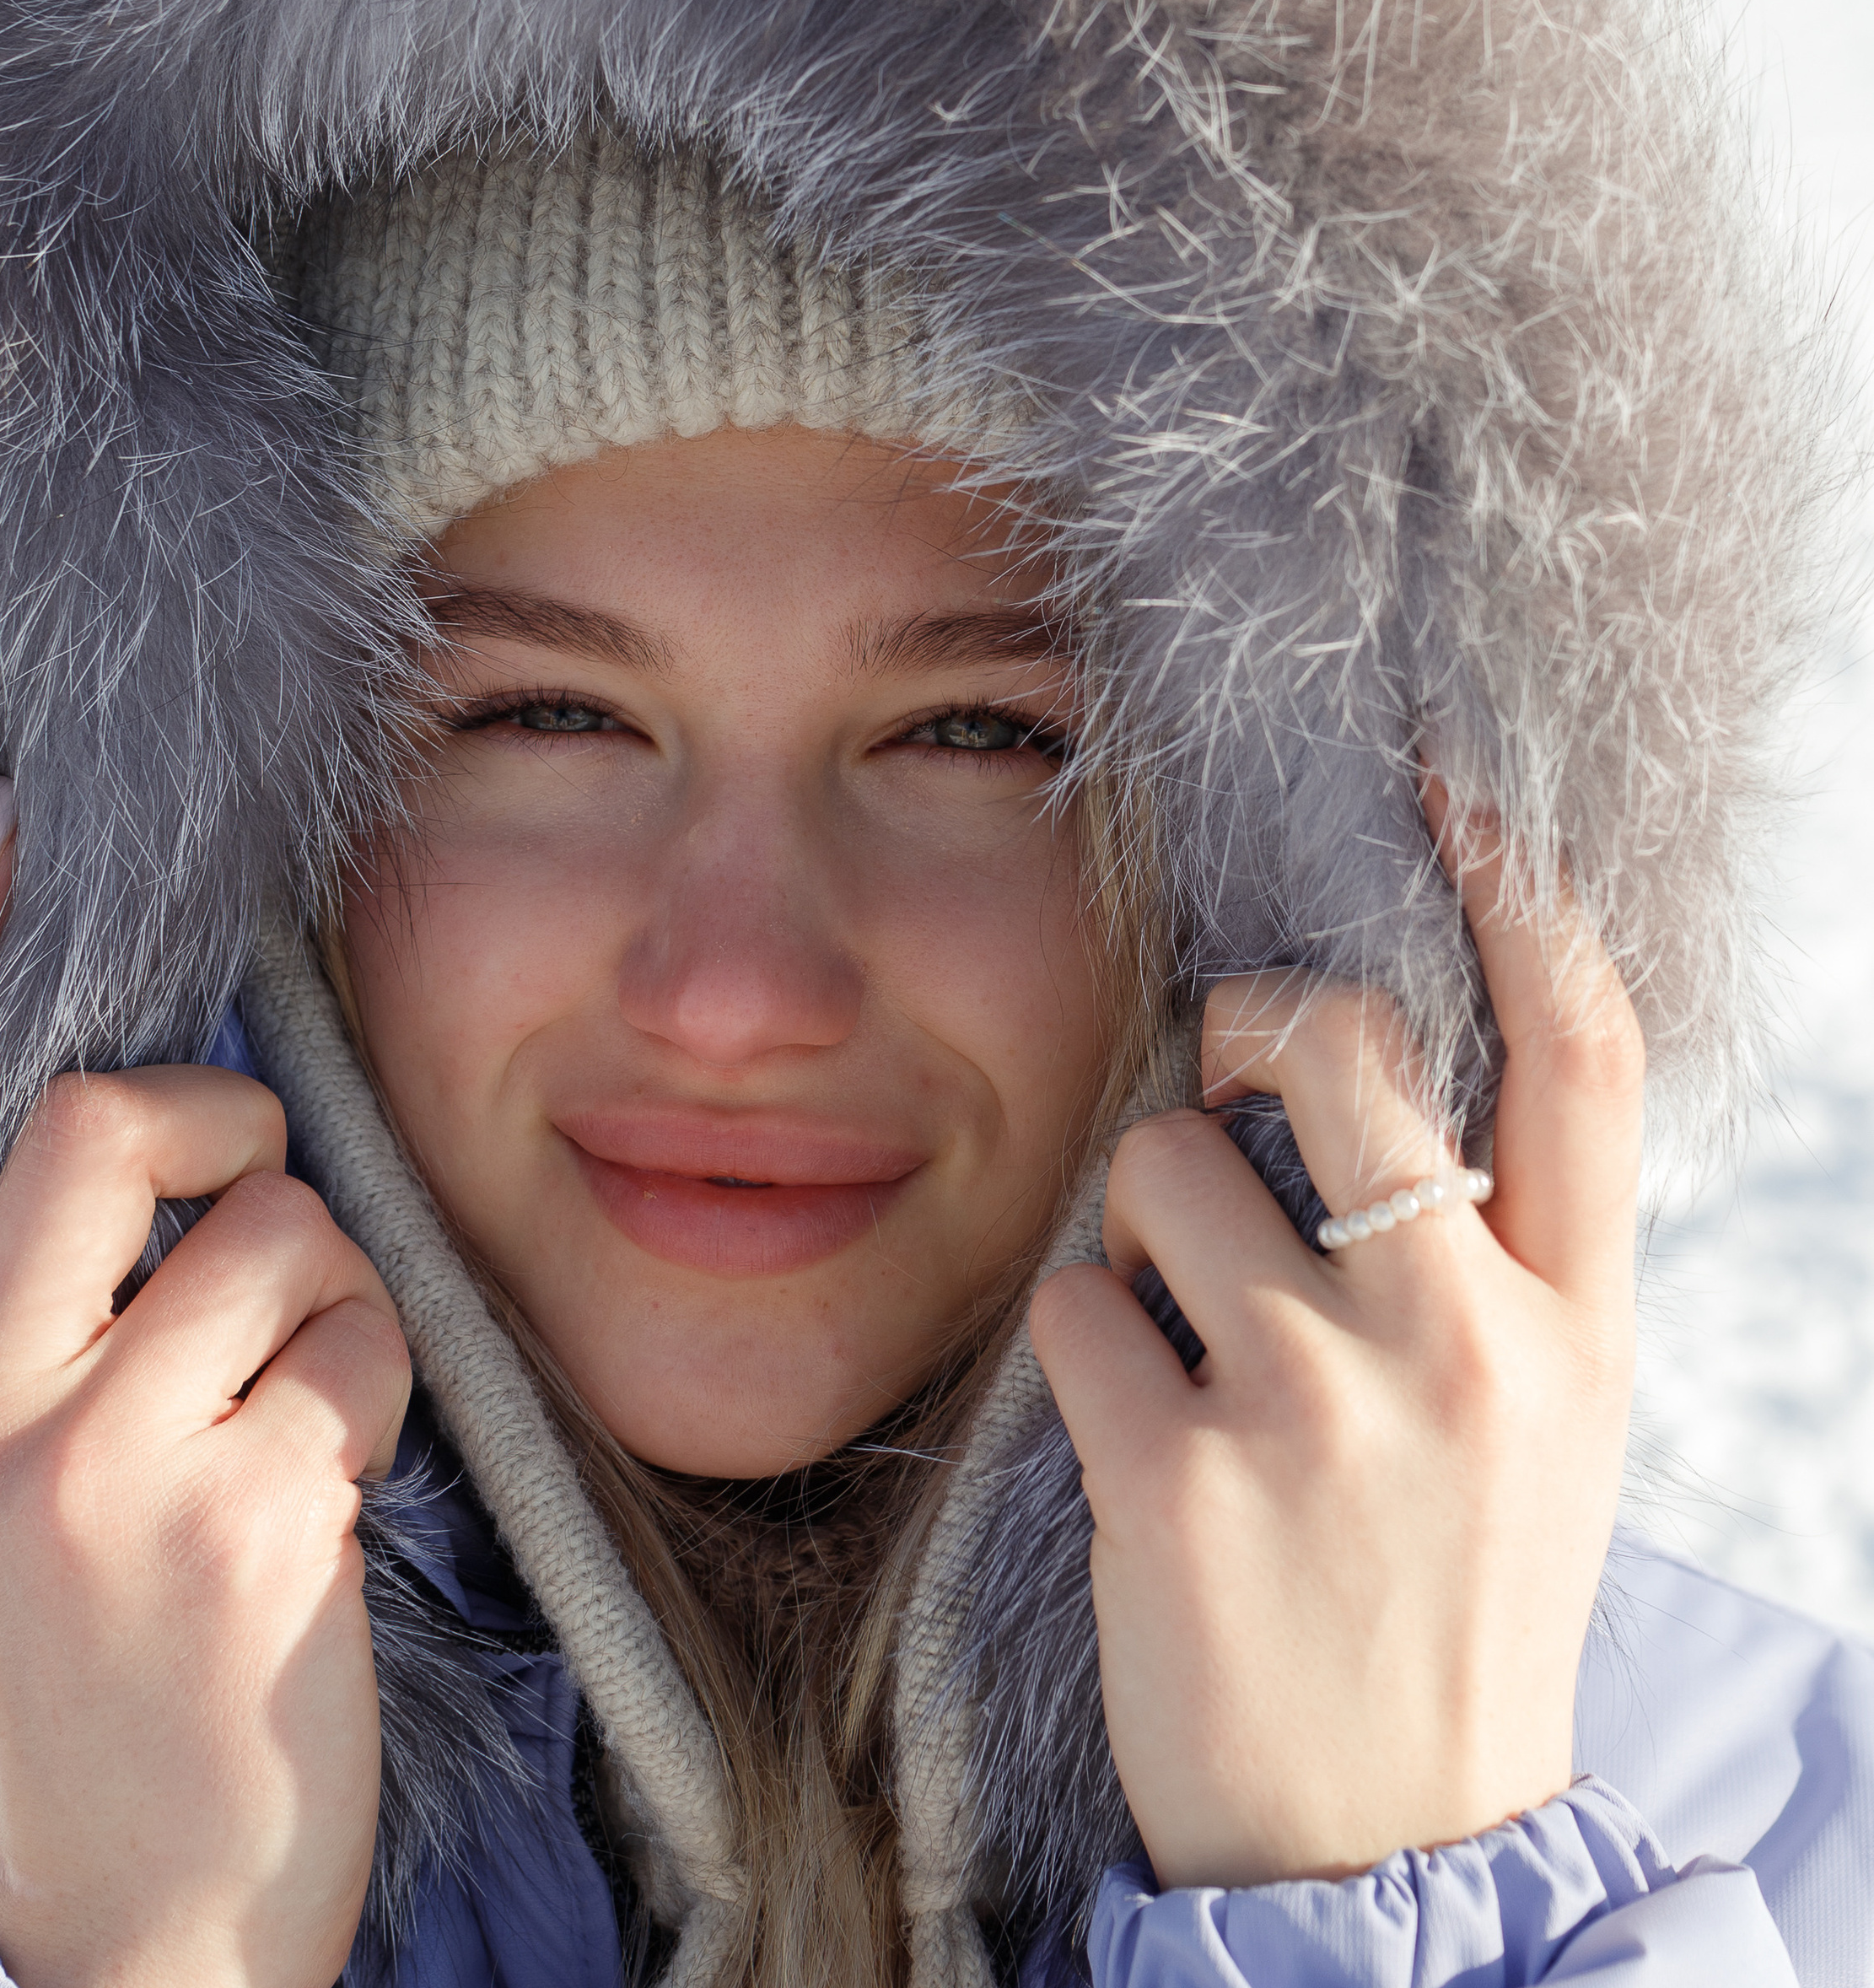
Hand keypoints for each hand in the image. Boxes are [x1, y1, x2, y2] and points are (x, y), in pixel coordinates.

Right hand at [0, 782, 412, 1987]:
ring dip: (334, 1296)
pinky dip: (384, 1388)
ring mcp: (100, 1472)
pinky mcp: (242, 1521)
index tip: (2, 832)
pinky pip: (369, 1340)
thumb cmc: (118, 1646)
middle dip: (224, 1117)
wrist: (152, 1902)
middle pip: (104, 1114)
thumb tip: (158, 1111)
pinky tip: (337, 1489)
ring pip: (281, 1224)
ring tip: (304, 1411)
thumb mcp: (15, 1478)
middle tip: (249, 1204)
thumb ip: (49, 1306)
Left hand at [1029, 784, 1639, 1890]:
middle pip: (1341, 1046)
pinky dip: (1078, 1340)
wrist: (1387, 1856)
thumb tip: (1386, 1076)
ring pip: (1159, 1164)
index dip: (1525, 896)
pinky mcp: (1175, 1478)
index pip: (1581, 1056)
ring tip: (1182, 1333)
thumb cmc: (1450, 1605)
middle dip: (1254, 1025)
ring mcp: (1317, 1406)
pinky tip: (1130, 1424)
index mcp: (1573, 1322)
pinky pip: (1072, 1300)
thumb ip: (1492, 1256)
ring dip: (1140, 1226)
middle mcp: (1462, 1341)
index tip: (1460, 796)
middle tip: (1233, 1077)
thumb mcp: (1542, 1427)